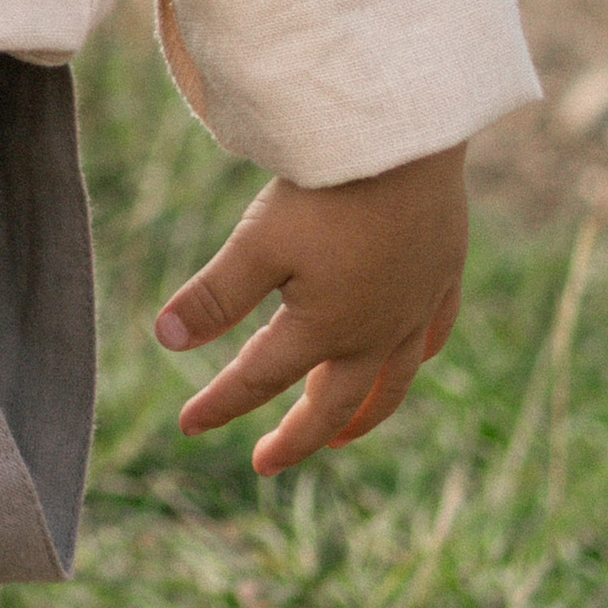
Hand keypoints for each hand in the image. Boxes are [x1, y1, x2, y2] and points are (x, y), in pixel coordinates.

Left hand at [153, 142, 467, 474]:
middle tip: (265, 463)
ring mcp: (417, 310)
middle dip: (297, 438)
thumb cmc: (329, 192)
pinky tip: (407, 359)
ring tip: (340, 434)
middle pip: (333, 405)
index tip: (187, 427)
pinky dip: (412, 360)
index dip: (220, 405)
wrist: (409, 144)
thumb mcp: (257, 242)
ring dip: (360, 415)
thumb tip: (164, 342)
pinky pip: (430, 338)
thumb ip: (215, 297)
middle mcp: (377, 335)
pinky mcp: (443, 277)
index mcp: (325, 331)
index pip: (260, 380)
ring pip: (390, 385)